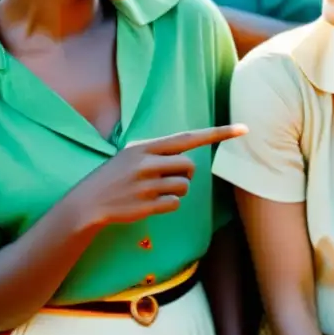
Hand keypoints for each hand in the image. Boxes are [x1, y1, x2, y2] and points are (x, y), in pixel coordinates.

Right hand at [70, 124, 247, 226]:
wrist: (88, 202)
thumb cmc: (116, 176)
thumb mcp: (132, 154)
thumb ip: (159, 152)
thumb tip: (188, 157)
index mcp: (145, 146)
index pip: (189, 137)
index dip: (218, 133)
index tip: (244, 129)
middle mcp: (146, 162)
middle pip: (190, 166)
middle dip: (185, 174)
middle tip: (166, 178)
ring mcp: (146, 184)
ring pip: (184, 186)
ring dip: (176, 190)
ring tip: (154, 191)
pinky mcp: (147, 205)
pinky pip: (175, 204)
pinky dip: (169, 205)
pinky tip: (151, 204)